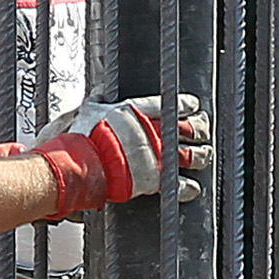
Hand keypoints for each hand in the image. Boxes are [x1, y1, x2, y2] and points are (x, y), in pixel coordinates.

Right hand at [36, 92, 209, 215]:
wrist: (75, 165)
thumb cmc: (77, 139)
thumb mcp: (85, 111)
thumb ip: (96, 101)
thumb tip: (101, 90)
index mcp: (134, 112)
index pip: (166, 104)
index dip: (184, 105)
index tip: (193, 106)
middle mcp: (149, 131)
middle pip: (185, 128)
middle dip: (198, 129)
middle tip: (203, 130)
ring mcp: (153, 156)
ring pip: (188, 155)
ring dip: (200, 156)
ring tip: (204, 156)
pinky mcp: (152, 180)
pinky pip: (177, 184)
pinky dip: (186, 188)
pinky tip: (193, 188)